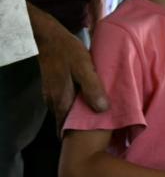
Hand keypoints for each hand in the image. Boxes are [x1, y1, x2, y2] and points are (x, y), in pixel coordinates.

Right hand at [30, 4, 108, 132]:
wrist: (50, 38)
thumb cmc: (68, 52)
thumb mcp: (84, 68)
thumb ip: (92, 88)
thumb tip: (102, 109)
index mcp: (61, 101)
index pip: (67, 128)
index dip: (80, 134)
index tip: (96, 138)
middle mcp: (54, 102)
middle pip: (68, 121)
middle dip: (83, 125)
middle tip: (103, 126)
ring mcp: (52, 95)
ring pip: (68, 110)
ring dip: (82, 112)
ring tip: (101, 113)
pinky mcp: (55, 87)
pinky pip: (67, 100)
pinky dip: (78, 102)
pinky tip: (91, 96)